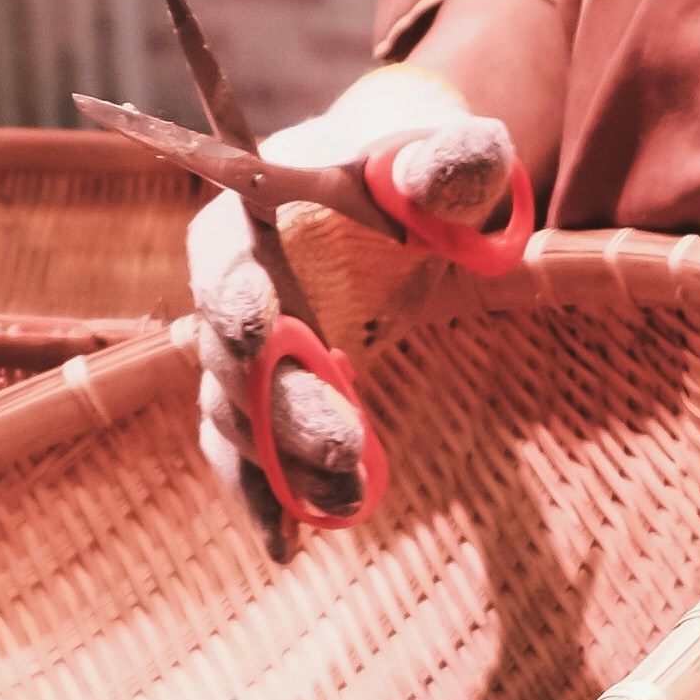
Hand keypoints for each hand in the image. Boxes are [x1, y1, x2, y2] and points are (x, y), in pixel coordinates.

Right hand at [184, 69, 526, 512]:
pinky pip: (244, 461)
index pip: (226, 263)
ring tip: (352, 497)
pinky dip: (262, 504)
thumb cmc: (407, 180)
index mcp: (245, 222)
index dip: (236, 298)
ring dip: (285, 468)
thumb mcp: (436, 165)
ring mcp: (235, 358)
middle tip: (348, 451)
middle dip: (285, 411)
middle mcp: (224, 294)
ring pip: (235, 423)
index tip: (261, 330)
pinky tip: (287, 546)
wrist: (385, 213)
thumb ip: (452, 162)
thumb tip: (476, 154)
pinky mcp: (256, 406)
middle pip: (232, 362)